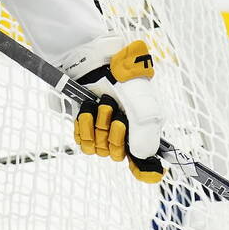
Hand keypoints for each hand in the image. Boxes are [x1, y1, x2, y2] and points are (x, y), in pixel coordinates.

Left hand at [63, 35, 162, 182]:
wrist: (91, 58)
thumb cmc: (121, 76)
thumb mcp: (141, 102)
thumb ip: (145, 130)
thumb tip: (141, 156)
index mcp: (144, 126)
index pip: (146, 160)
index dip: (146, 170)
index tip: (144, 172)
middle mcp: (125, 131)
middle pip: (118, 155)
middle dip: (113, 135)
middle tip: (113, 113)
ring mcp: (103, 129)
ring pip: (99, 150)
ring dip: (97, 128)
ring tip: (98, 106)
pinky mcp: (85, 125)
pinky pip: (83, 143)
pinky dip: (83, 129)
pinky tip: (86, 112)